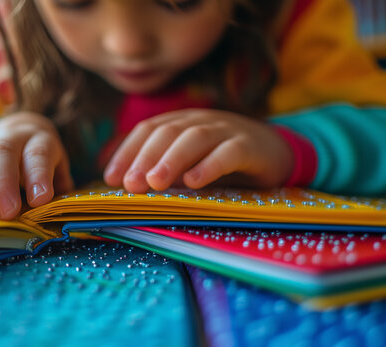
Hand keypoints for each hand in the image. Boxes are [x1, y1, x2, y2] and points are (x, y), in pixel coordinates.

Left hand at [103, 109, 293, 192]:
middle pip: (167, 133)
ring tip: (155, 183)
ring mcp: (226, 130)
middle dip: (144, 158)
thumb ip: (160, 169)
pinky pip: (229, 152)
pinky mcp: (250, 145)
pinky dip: (210, 166)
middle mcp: (200, 121)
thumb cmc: (221, 162)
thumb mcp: (187, 163)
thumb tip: (122, 184)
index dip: (127, 152)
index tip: (111, 179)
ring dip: (171, 160)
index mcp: (180, 123)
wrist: (274, 152)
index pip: (147, 130)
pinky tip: (194, 182)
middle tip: (130, 185)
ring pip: (194, 138)